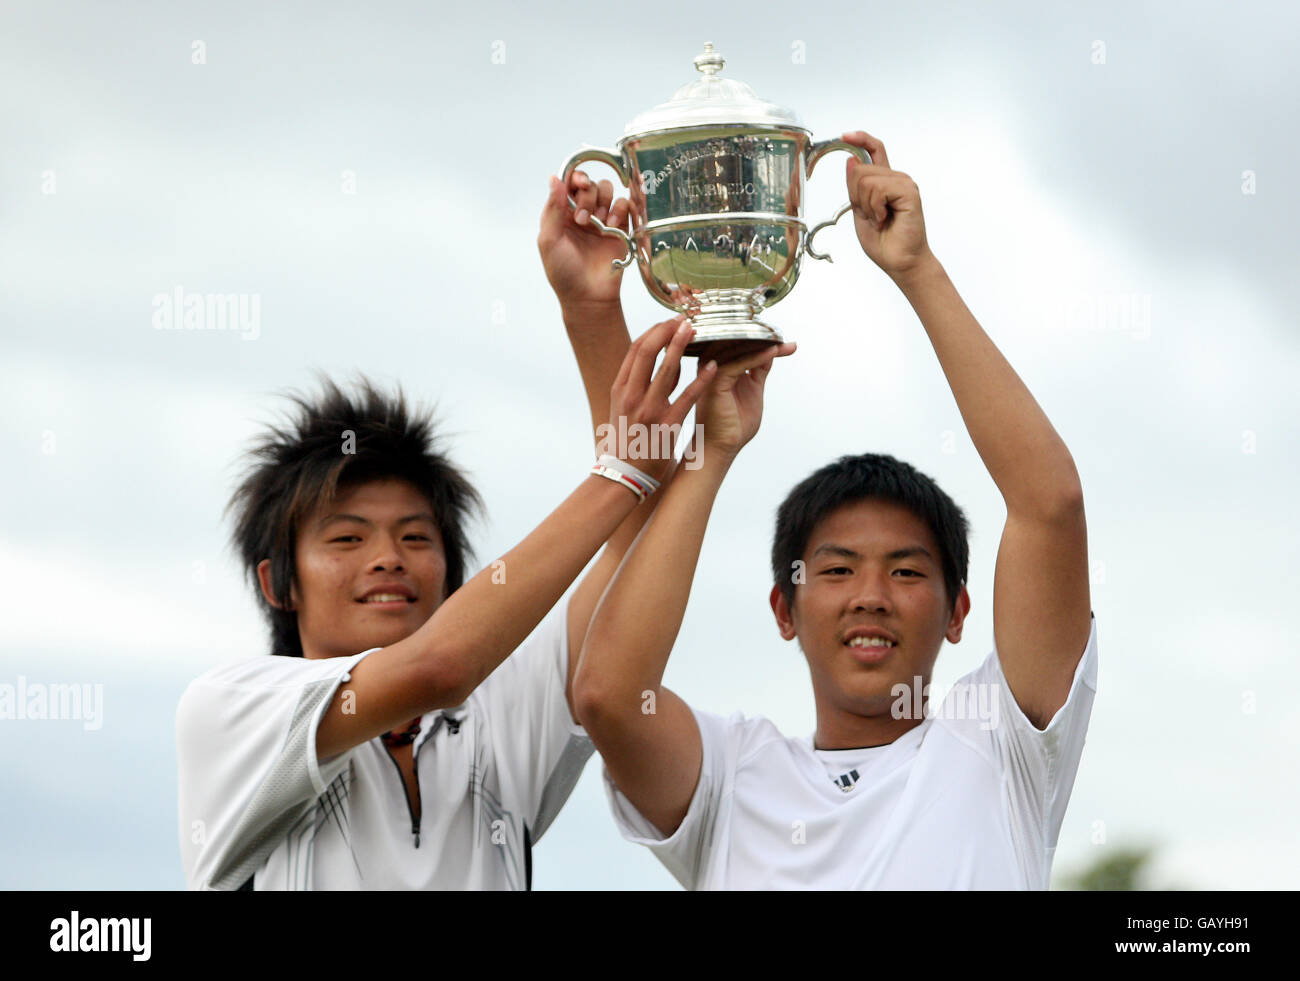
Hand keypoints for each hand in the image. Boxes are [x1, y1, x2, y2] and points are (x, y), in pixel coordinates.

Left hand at [538, 170, 631, 309]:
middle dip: (587, 197)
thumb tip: (554, 178)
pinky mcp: (621, 228)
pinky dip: (620, 210)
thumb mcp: (549, 241)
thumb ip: (552, 209)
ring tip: (599, 224)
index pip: (568, 182)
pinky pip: (624, 204)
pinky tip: (612, 227)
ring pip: (607, 190)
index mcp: (561, 213)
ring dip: (603, 202)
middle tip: (583, 220)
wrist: (589, 296)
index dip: (575, 176)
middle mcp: (581, 212)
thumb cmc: (564, 273)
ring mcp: (602, 219)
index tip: (580, 183)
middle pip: (589, 184)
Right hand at [603, 317, 715, 483]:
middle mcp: (632, 396)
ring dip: (681, 346)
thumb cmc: (628, 439)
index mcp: (620, 389)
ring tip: (696, 329)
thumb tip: (665, 361)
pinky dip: (700, 380)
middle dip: (666, 331)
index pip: (635, 350)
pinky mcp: (667, 425)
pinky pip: (687, 397)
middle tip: (684, 318)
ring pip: (666, 369)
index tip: (669, 321)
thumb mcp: (625, 408)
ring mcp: (648, 410)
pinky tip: (714, 367)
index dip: (653, 331)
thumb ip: (642, 385)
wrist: (624, 474)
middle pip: (647, 351)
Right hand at [694, 341, 796, 459]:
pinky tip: (773, 352)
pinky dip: (757, 356)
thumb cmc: (733, 425)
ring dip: (760, 344)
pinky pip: (738, 363)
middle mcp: (712, 367)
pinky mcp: (715, 382)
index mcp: (718, 368)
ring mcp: (711, 373)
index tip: (785, 342)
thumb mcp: (753, 390)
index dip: (762, 341)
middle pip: (736, 343)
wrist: (722, 448)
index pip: (739, 346)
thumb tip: (770, 351)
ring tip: (781, 342)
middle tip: (784, 338)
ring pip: (735, 348)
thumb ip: (758, 370)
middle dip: (762, 339)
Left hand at [842, 131, 934, 282]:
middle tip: (871, 215)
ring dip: (866, 205)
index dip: (860, 139)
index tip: (845, 136)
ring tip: (880, 218)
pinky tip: (885, 218)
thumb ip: (855, 186)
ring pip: (866, 179)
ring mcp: (904, 183)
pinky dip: (875, 208)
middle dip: (856, 196)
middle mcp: (896, 178)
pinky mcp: (909, 192)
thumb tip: (851, 160)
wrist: (899, 261)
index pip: (875, 150)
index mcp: (884, 181)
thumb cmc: (883, 241)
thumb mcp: (859, 210)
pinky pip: (878, 189)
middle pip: (859, 169)